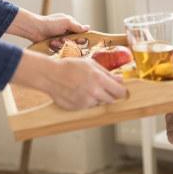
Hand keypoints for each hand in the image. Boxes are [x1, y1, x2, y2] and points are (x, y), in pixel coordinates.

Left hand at [8, 8, 88, 42]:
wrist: (35, 29)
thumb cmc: (51, 23)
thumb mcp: (66, 22)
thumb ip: (77, 26)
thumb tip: (88, 28)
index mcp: (70, 25)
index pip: (81, 34)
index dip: (81, 38)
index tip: (79, 40)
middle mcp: (67, 32)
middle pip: (75, 42)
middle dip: (71, 42)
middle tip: (64, 39)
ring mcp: (60, 39)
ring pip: (67, 47)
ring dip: (61, 44)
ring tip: (55, 41)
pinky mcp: (54, 45)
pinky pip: (60, 50)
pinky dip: (56, 47)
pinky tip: (51, 43)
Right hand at [12, 50, 127, 109]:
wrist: (50, 76)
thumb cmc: (70, 67)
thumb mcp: (90, 64)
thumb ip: (107, 73)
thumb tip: (120, 80)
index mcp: (99, 79)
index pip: (119, 91)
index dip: (121, 91)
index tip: (121, 90)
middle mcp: (94, 93)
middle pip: (111, 100)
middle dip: (110, 94)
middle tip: (102, 87)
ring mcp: (86, 102)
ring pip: (99, 103)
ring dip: (97, 98)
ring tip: (86, 87)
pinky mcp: (78, 109)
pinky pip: (88, 107)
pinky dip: (87, 101)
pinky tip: (78, 92)